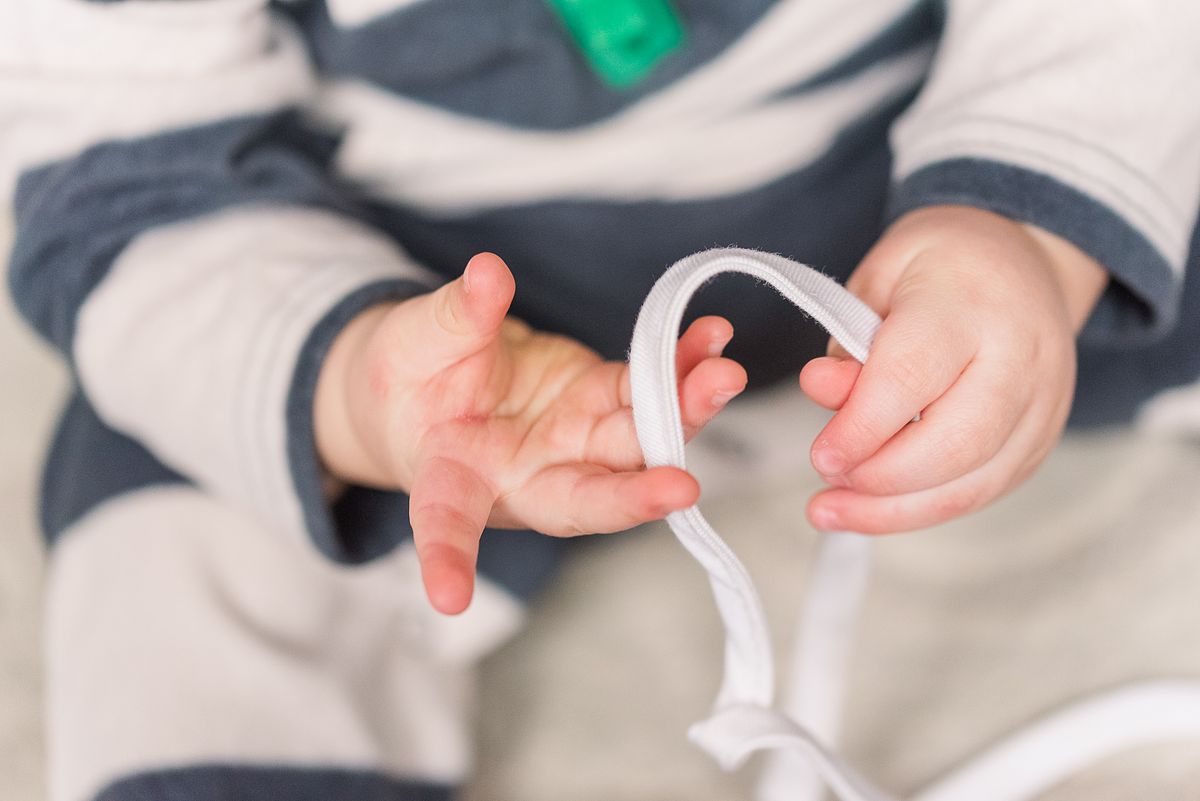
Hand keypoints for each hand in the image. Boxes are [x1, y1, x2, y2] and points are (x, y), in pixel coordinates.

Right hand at [316, 253, 746, 612]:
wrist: (438, 370)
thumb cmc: (409, 375)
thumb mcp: (414, 340)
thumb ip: (456, 317)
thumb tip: (487, 274)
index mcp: (456, 478)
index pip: (446, 523)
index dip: (448, 558)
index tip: (449, 597)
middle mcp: (525, 477)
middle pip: (583, 499)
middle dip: (634, 494)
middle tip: (679, 486)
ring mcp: (572, 443)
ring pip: (633, 443)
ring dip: (681, 414)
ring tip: (720, 376)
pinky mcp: (601, 402)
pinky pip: (647, 390)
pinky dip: (682, 368)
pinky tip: (711, 341)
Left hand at [798, 205, 1107, 532]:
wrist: (1025, 263)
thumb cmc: (942, 266)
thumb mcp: (879, 278)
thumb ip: (848, 339)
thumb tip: (822, 392)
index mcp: (970, 303)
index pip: (911, 376)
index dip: (862, 426)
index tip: (820, 455)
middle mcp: (1020, 357)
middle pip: (954, 444)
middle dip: (879, 477)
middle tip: (827, 477)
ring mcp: (1041, 404)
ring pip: (972, 483)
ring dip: (894, 510)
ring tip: (831, 511)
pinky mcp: (1041, 440)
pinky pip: (982, 492)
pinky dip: (921, 509)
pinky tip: (873, 509)